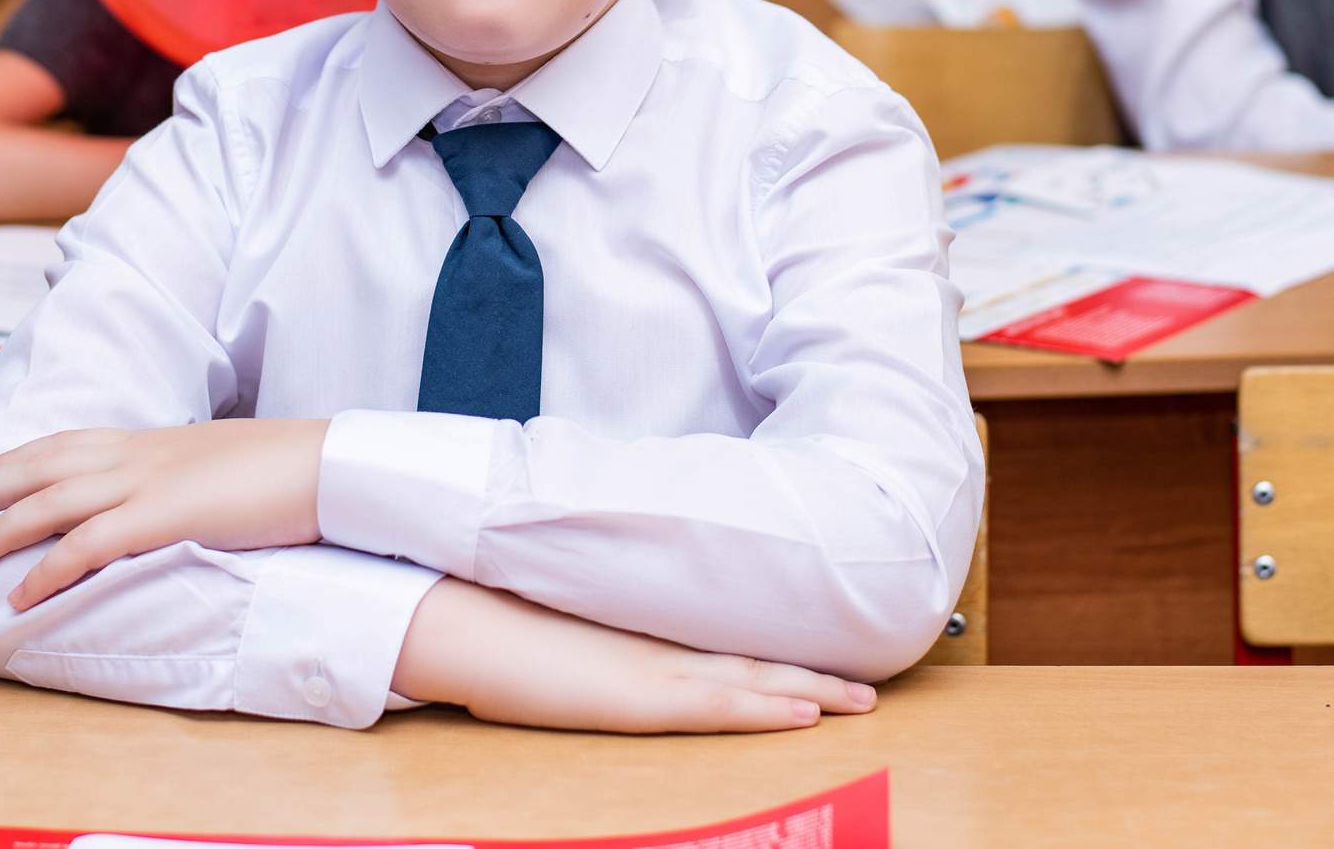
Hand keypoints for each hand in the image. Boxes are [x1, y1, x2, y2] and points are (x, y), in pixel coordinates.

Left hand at [0, 418, 328, 610]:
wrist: (322, 464)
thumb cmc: (281, 470)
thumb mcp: (217, 465)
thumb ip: (181, 477)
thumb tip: (168, 498)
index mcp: (150, 441)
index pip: (65, 442)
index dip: (15, 458)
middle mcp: (136, 455)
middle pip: (40, 468)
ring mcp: (146, 483)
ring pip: (49, 504)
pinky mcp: (162, 518)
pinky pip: (87, 546)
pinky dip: (47, 572)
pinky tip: (20, 596)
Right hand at [390, 579, 877, 733]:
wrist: (462, 620)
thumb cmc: (500, 626)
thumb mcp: (565, 634)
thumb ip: (603, 642)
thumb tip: (617, 651)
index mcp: (644, 635)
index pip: (728, 646)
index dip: (781, 656)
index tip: (824, 663)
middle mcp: (659, 647)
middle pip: (753, 661)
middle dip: (816, 676)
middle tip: (870, 688)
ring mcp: (652, 670)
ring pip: (749, 681)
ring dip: (809, 692)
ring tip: (859, 701)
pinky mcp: (637, 696)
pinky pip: (715, 705)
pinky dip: (763, 708)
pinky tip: (802, 712)